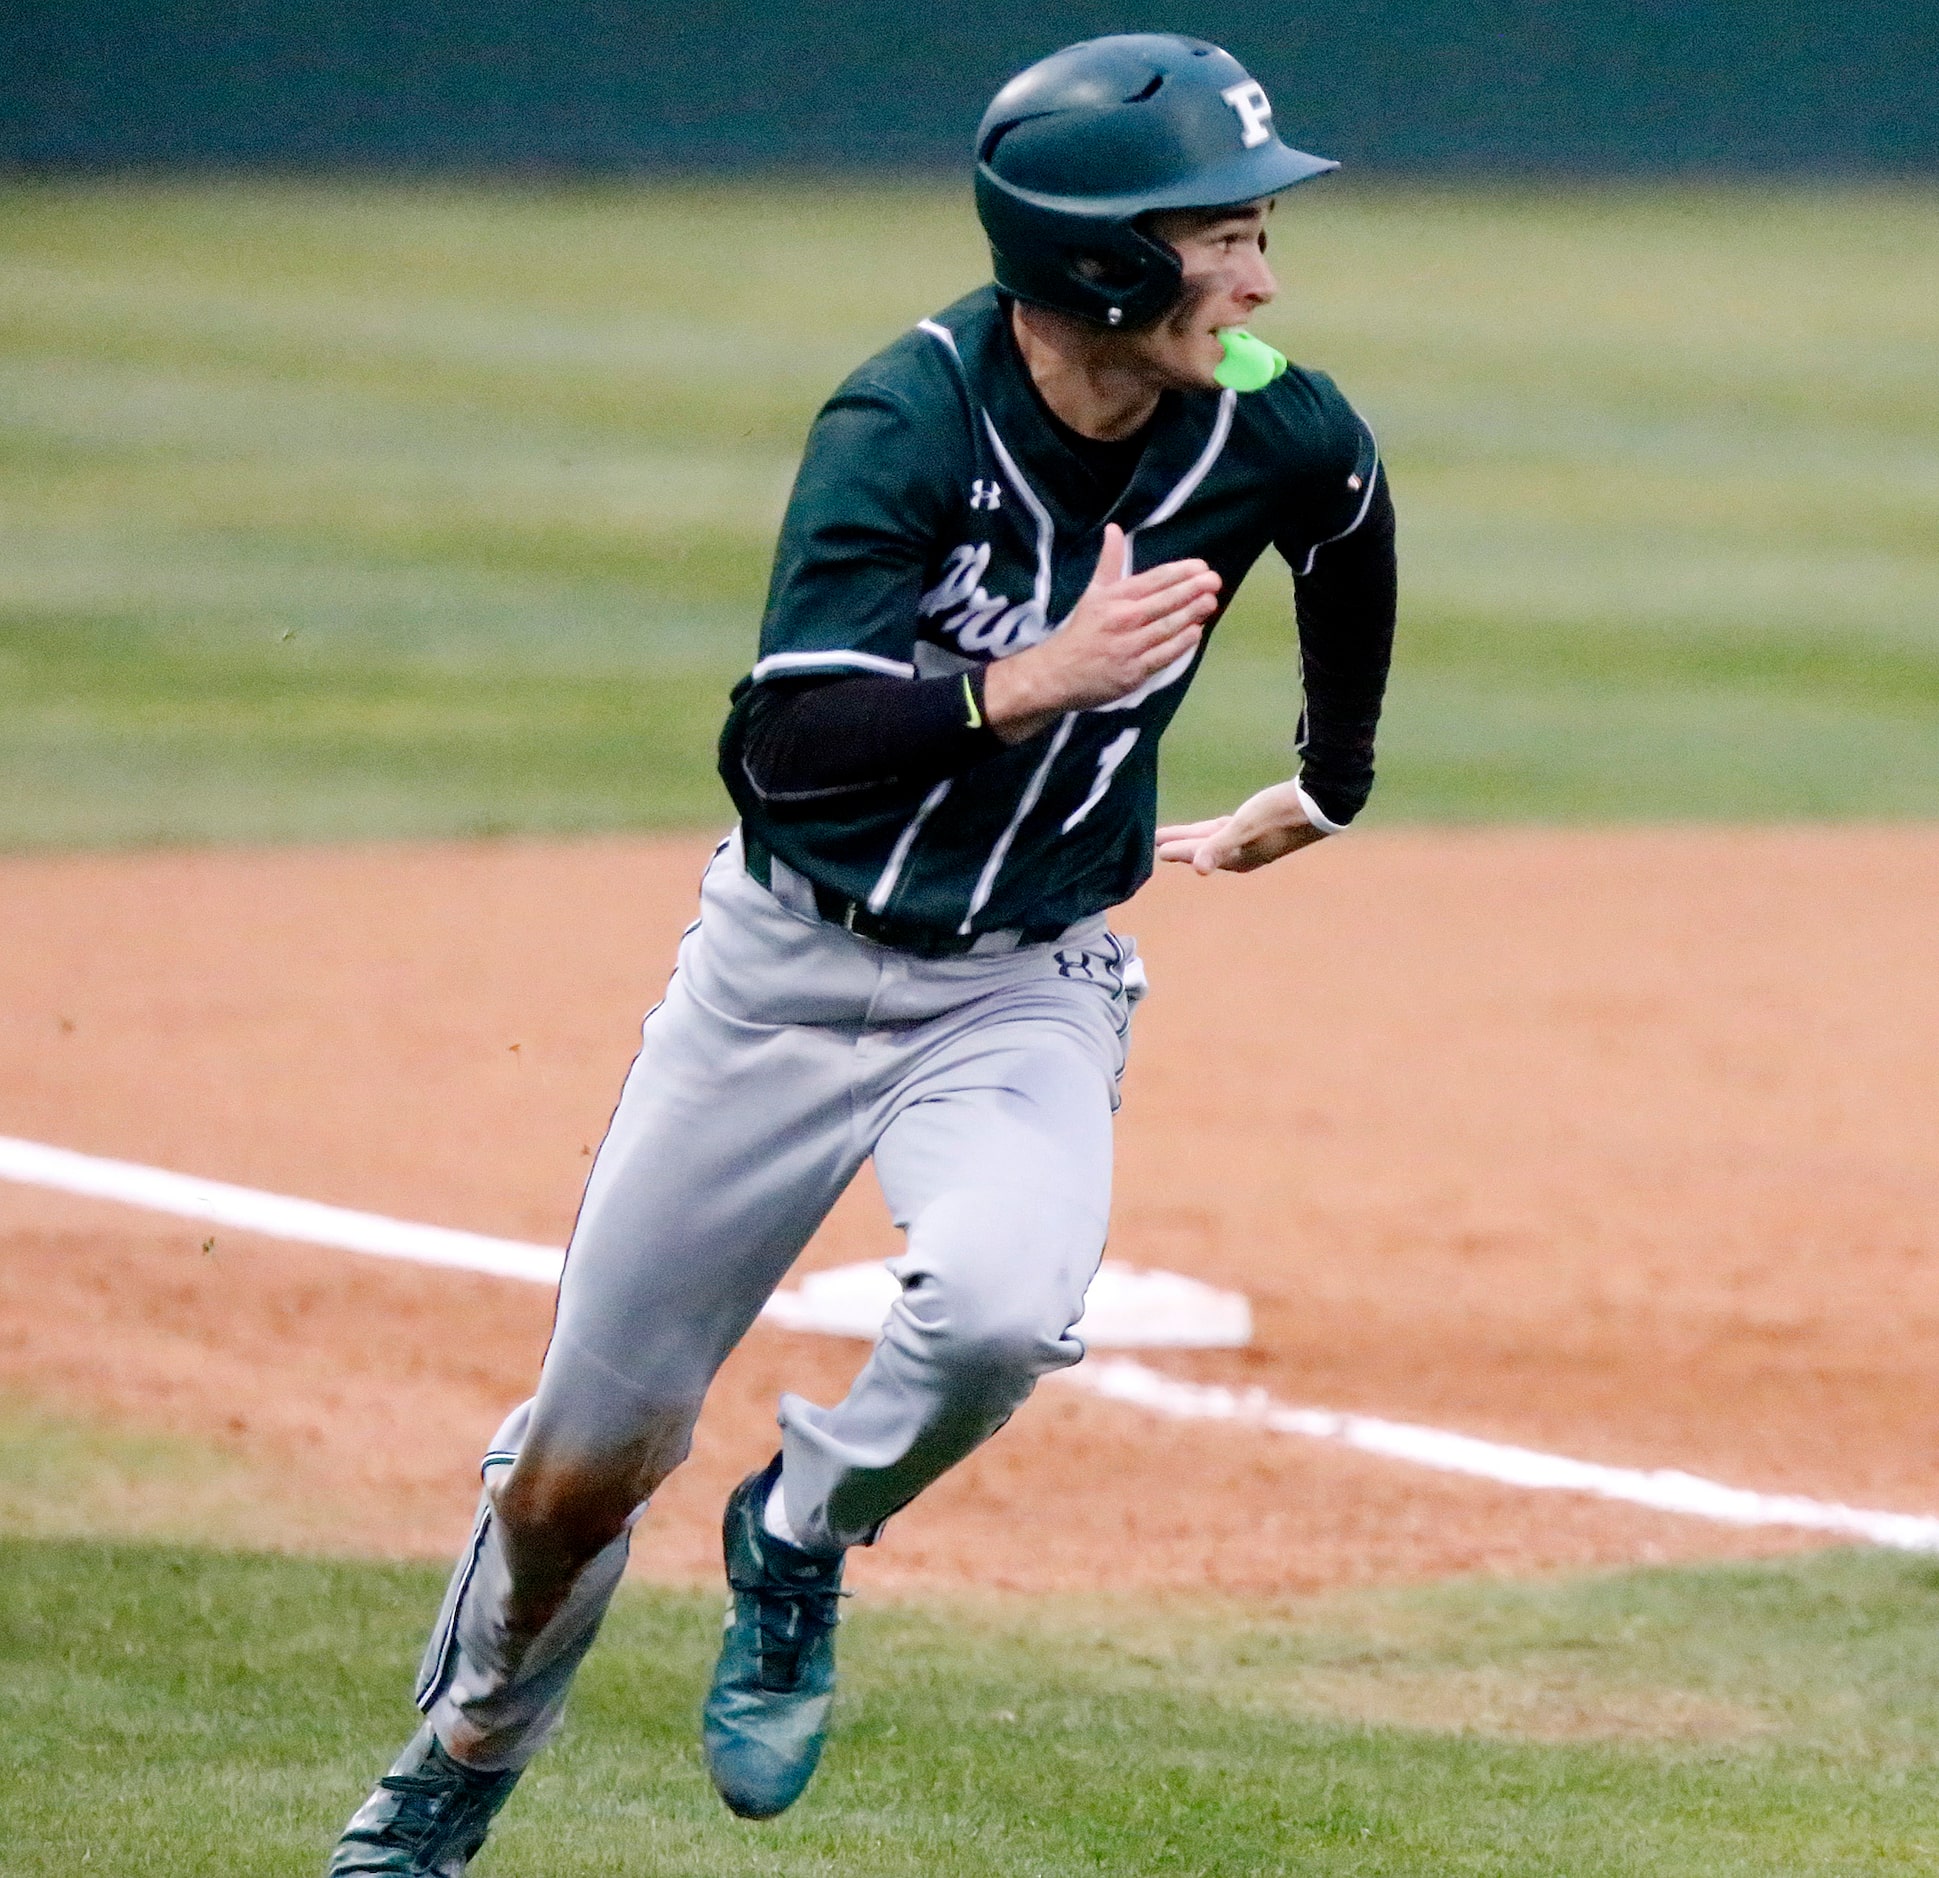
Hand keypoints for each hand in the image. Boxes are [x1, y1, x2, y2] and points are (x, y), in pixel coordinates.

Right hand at [983, 523, 1219, 742]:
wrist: (1057, 674)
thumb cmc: (1082, 631)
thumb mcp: (1093, 592)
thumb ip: (1109, 562)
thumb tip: (1114, 529)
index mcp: (1115, 598)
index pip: (1153, 580)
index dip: (1180, 572)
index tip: (1201, 567)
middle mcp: (1123, 619)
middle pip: (1164, 602)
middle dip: (1192, 590)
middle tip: (1214, 581)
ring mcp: (1129, 646)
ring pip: (1167, 628)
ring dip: (1192, 614)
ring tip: (1211, 602)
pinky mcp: (1133, 672)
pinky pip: (1163, 655)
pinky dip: (1181, 644)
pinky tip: (1196, 633)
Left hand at [1155, 781, 1330, 874]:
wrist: (1320, 802)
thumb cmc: (1279, 813)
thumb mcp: (1245, 828)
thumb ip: (1218, 846)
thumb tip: (1198, 869)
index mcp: (1237, 858)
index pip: (1199, 855)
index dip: (1178, 851)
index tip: (1157, 847)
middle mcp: (1243, 854)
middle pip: (1203, 849)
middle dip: (1181, 846)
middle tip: (1157, 842)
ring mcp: (1252, 841)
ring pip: (1214, 839)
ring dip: (1194, 838)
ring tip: (1173, 835)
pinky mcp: (1260, 826)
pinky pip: (1227, 830)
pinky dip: (1213, 830)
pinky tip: (1211, 828)